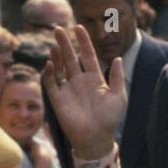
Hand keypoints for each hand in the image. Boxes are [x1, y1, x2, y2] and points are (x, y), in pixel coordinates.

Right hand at [46, 25, 125, 160]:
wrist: (97, 139)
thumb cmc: (110, 119)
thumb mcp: (119, 97)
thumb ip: (117, 78)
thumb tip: (117, 58)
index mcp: (94, 79)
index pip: (87, 55)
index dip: (83, 42)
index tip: (78, 27)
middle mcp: (79, 81)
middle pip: (70, 58)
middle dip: (64, 43)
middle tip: (58, 29)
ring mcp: (68, 89)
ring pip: (59, 67)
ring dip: (56, 56)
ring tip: (55, 43)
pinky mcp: (58, 99)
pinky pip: (50, 83)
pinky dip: (48, 73)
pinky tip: (50, 64)